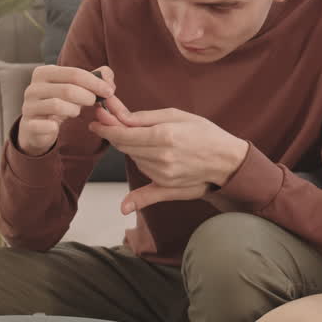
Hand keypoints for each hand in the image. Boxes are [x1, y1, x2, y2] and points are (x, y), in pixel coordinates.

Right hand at [17, 65, 125, 155]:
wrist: (38, 126)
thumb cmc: (61, 101)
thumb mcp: (77, 87)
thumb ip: (95, 77)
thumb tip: (107, 75)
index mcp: (44, 72)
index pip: (74, 73)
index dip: (95, 82)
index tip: (109, 91)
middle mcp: (33, 87)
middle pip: (68, 89)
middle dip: (87, 96)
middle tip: (93, 102)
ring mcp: (28, 106)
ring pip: (58, 106)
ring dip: (74, 110)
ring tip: (76, 111)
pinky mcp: (28, 125)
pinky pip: (46, 125)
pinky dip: (55, 126)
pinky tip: (57, 125)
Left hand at [89, 108, 249, 213]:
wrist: (226, 161)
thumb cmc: (205, 133)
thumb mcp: (177, 116)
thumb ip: (146, 118)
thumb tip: (120, 119)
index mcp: (164, 135)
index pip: (123, 134)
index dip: (106, 128)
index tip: (95, 122)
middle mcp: (161, 157)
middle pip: (125, 147)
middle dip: (115, 135)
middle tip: (107, 123)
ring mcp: (163, 174)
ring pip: (134, 160)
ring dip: (132, 149)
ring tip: (144, 138)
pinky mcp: (166, 186)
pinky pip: (143, 181)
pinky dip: (135, 183)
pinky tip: (125, 205)